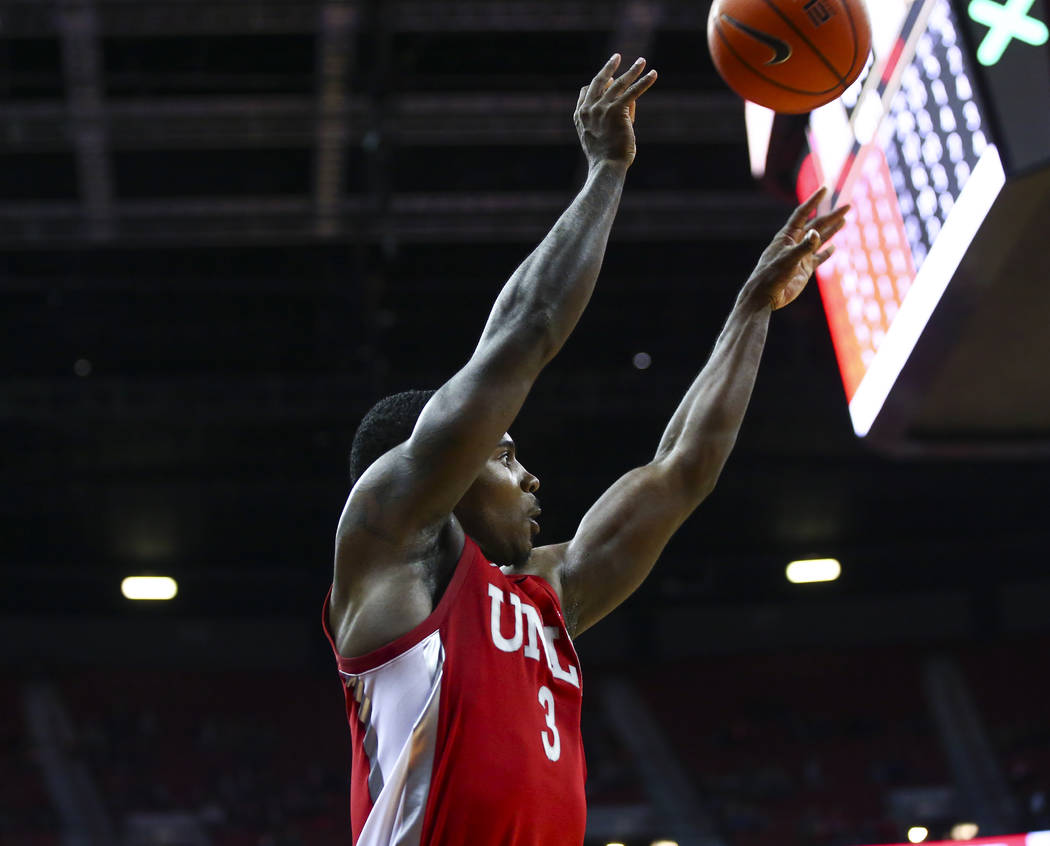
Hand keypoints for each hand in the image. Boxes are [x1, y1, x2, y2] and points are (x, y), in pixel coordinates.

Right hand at [574, 54, 657, 169]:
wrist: (606, 166)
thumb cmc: (605, 158)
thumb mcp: (599, 136)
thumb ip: (610, 118)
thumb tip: (630, 103)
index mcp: (579, 116)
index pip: (586, 92)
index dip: (597, 84)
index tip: (607, 79)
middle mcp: (589, 109)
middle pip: (599, 81)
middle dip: (609, 67)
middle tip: (617, 56)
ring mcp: (602, 108)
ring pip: (619, 83)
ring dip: (632, 70)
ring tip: (642, 61)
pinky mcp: (617, 110)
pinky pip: (633, 92)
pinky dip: (645, 82)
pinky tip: (653, 74)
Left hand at [743, 187, 849, 310]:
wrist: (765, 296)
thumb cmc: (771, 275)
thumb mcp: (788, 259)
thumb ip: (803, 246)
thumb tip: (817, 233)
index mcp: (787, 236)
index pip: (802, 213)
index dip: (814, 201)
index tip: (825, 189)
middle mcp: (795, 243)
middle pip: (816, 225)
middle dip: (831, 216)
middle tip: (847, 206)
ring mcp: (801, 256)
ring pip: (820, 240)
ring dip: (832, 230)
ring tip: (844, 220)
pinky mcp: (804, 269)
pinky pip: (818, 258)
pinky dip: (827, 252)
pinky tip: (834, 246)